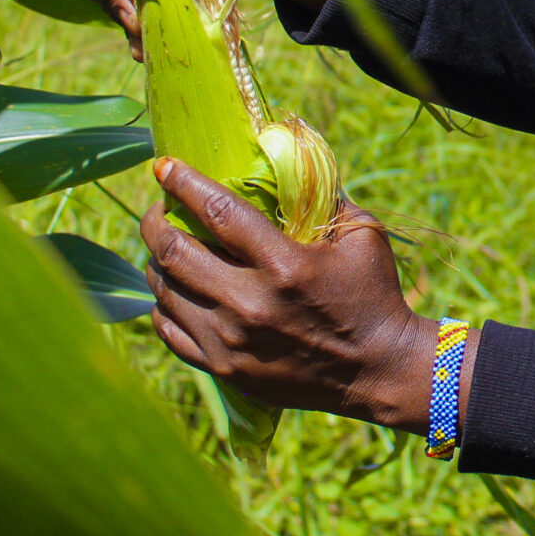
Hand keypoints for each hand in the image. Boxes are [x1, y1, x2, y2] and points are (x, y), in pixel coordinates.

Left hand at [142, 158, 440, 432]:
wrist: (379, 370)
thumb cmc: (375, 295)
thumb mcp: (364, 238)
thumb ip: (327, 201)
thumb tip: (290, 170)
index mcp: (285, 265)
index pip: (218, 212)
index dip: (184, 183)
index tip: (165, 166)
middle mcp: (249, 303)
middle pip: (175, 251)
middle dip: (155, 221)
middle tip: (159, 208)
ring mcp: (231, 340)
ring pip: (165, 291)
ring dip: (157, 260)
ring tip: (165, 246)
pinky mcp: (224, 368)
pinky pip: (169, 331)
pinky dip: (163, 304)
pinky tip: (173, 289)